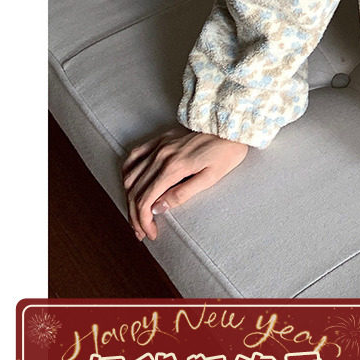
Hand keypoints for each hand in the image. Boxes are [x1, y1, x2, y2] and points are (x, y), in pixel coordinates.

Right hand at [121, 127, 247, 240]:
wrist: (232, 126)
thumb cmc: (226, 153)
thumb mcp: (211, 178)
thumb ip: (182, 193)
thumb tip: (158, 208)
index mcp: (173, 167)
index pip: (146, 200)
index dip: (144, 221)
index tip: (150, 234)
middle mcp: (161, 156)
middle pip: (135, 191)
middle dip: (135, 216)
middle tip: (141, 232)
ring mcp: (159, 146)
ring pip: (130, 176)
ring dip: (128, 199)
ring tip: (135, 214)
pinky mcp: (160, 139)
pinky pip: (134, 156)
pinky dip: (127, 173)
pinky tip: (130, 185)